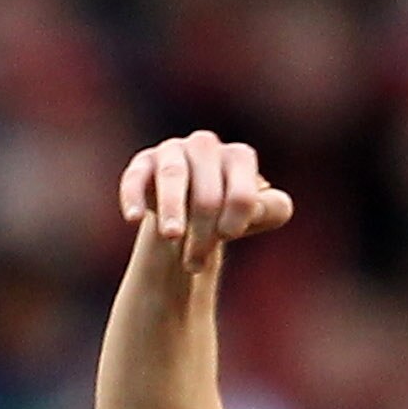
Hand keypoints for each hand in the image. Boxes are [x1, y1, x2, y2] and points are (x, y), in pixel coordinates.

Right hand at [120, 131, 294, 271]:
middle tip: (195, 262)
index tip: (228, 236)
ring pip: (174, 177)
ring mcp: (173, 150)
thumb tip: (256, 206)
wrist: (192, 216)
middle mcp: (206, 146)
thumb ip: (274, 209)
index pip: (242, 194)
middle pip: (208, 195)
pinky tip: (134, 217)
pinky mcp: (144, 162)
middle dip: (203, 235)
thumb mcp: (263, 216)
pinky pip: (136, 176)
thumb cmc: (230, 214)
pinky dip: (134, 195)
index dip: (235, 221)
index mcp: (240, 157)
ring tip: (172, 237)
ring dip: (174, 211)